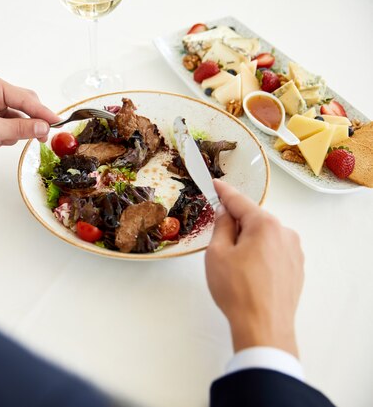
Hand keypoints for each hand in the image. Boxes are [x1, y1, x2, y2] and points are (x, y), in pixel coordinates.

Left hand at [0, 72, 59, 176]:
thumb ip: (20, 129)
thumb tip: (43, 128)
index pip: (26, 99)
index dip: (43, 113)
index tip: (58, 124)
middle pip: (23, 107)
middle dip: (28, 124)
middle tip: (40, 139)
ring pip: (15, 120)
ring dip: (12, 133)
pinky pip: (5, 127)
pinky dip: (2, 137)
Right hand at [205, 179, 303, 357]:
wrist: (263, 327)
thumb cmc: (237, 290)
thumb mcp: (218, 254)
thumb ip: (221, 227)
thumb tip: (225, 213)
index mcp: (265, 225)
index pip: (240, 201)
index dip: (224, 192)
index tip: (215, 183)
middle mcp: (285, 233)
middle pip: (254, 220)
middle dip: (236, 225)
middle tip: (217, 242)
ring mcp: (294, 252)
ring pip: (264, 237)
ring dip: (248, 242)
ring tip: (233, 266)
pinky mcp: (296, 269)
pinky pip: (274, 252)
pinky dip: (259, 256)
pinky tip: (248, 275)